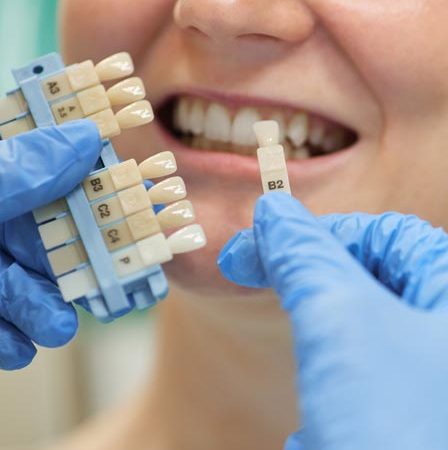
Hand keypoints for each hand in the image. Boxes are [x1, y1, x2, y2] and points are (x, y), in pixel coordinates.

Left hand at [0, 120, 101, 369]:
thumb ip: (21, 169)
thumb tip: (88, 138)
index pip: (51, 173)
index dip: (97, 185)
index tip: (139, 201)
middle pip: (50, 240)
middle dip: (77, 267)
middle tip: (105, 282)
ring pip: (26, 290)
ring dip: (44, 313)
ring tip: (53, 328)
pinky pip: (0, 330)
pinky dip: (9, 342)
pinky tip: (13, 346)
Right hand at [218, 194, 447, 449]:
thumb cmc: (390, 430)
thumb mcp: (341, 322)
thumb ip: (307, 257)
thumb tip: (274, 213)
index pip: (406, 238)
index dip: (336, 231)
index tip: (271, 240)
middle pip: (391, 282)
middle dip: (322, 273)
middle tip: (258, 268)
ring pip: (377, 334)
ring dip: (324, 319)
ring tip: (284, 317)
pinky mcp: (416, 439)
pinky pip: (373, 384)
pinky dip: (333, 371)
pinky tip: (310, 391)